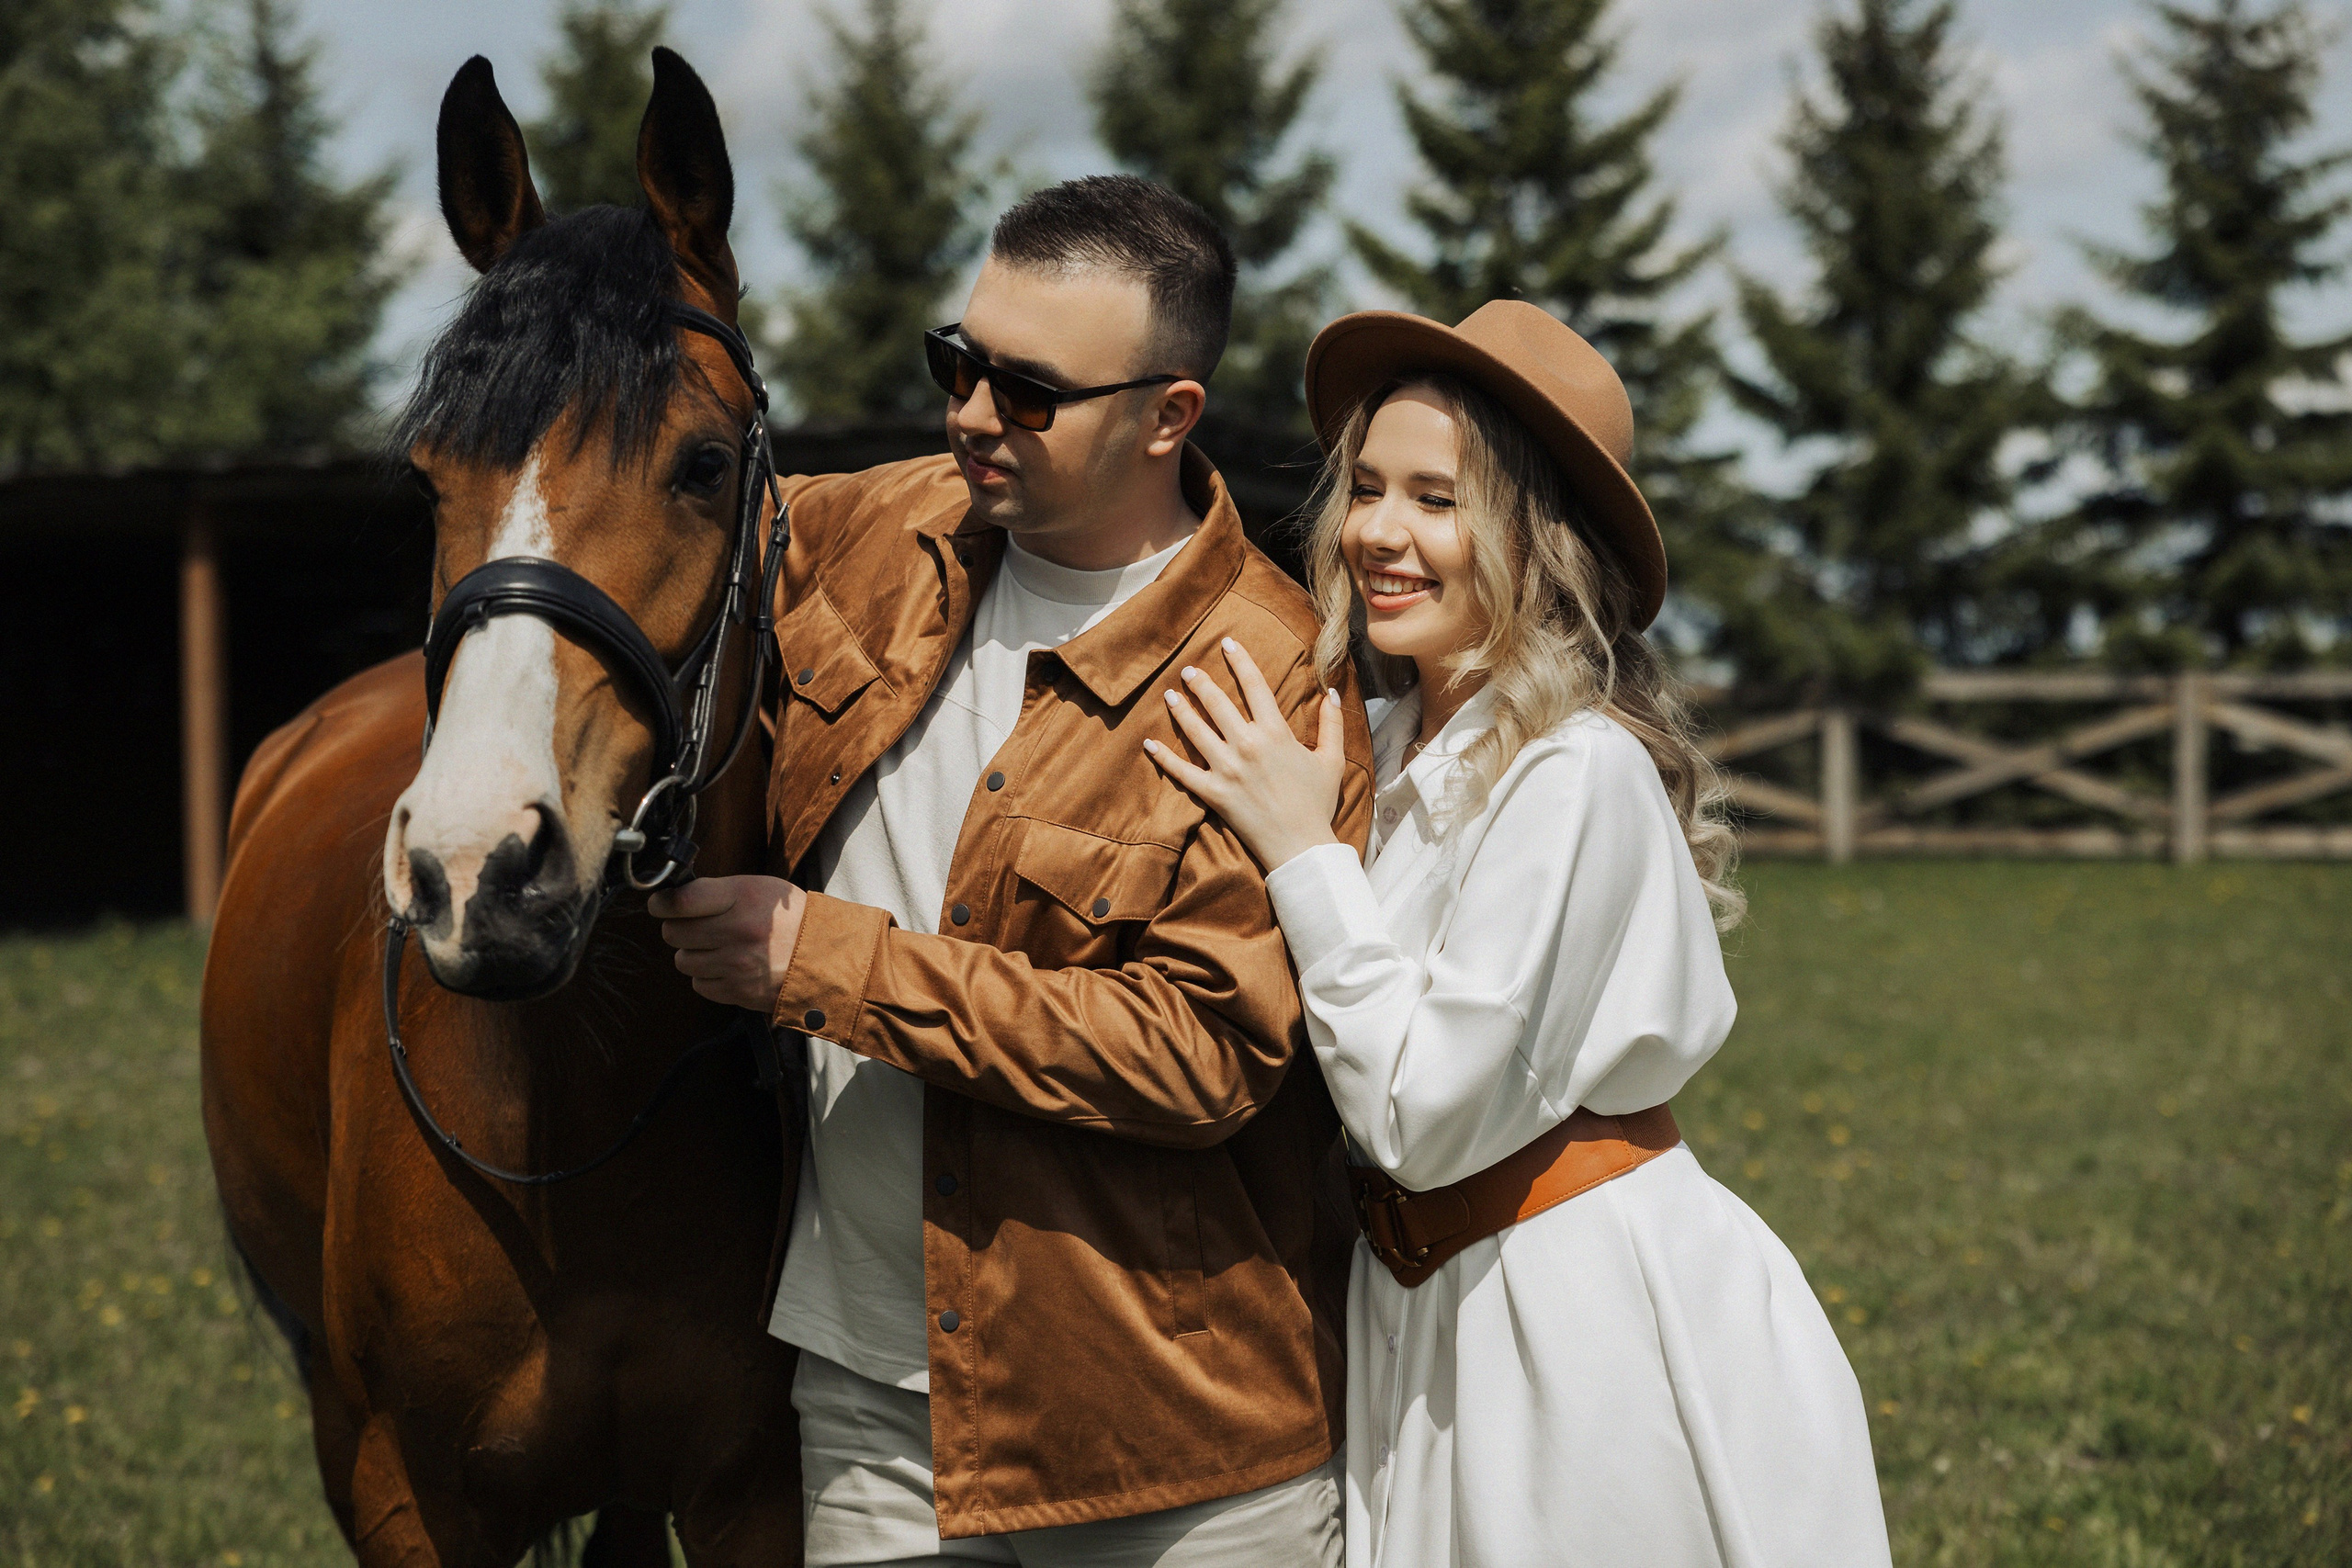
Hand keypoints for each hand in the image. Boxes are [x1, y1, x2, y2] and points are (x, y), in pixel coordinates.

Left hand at [648, 875, 805, 1012]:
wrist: (826, 957)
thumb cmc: (790, 919)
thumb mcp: (760, 888)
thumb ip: (718, 892)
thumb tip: (675, 899)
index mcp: (742, 898)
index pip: (681, 901)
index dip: (662, 903)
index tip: (660, 904)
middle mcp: (737, 931)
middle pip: (674, 933)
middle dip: (680, 928)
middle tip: (698, 927)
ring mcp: (737, 965)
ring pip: (683, 960)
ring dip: (694, 954)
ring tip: (717, 948)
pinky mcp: (738, 991)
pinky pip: (699, 984)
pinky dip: (708, 977)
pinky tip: (727, 967)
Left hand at [1146, 638, 1345, 871]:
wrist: (1301, 846)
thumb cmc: (1317, 803)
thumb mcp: (1332, 759)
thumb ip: (1332, 723)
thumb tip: (1332, 693)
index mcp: (1276, 732)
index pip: (1254, 685)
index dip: (1239, 660)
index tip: (1227, 643)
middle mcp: (1247, 744)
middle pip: (1217, 703)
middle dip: (1200, 682)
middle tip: (1188, 671)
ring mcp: (1227, 769)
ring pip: (1195, 730)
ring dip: (1180, 709)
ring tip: (1170, 695)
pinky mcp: (1213, 793)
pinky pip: (1182, 772)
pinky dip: (1164, 758)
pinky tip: (1150, 744)